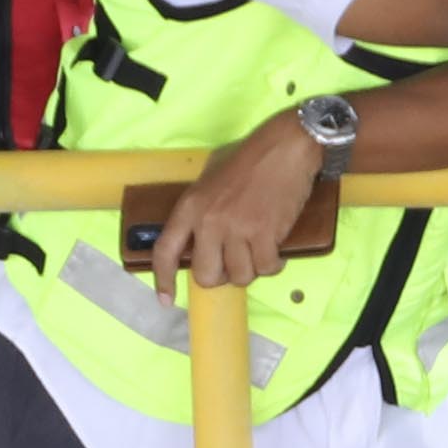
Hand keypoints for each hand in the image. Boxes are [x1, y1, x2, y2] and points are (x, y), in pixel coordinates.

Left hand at [141, 112, 334, 292]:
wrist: (284, 147)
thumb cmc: (248, 158)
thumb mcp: (209, 178)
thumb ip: (200, 210)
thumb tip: (198, 240)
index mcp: (190, 206)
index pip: (165, 251)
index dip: (163, 280)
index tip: (166, 299)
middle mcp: (209, 222)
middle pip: (206, 276)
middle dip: (221, 277)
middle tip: (233, 264)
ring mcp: (237, 229)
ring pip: (240, 277)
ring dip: (251, 270)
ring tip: (258, 251)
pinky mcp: (265, 234)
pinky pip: (267, 268)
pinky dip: (274, 264)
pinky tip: (276, 250)